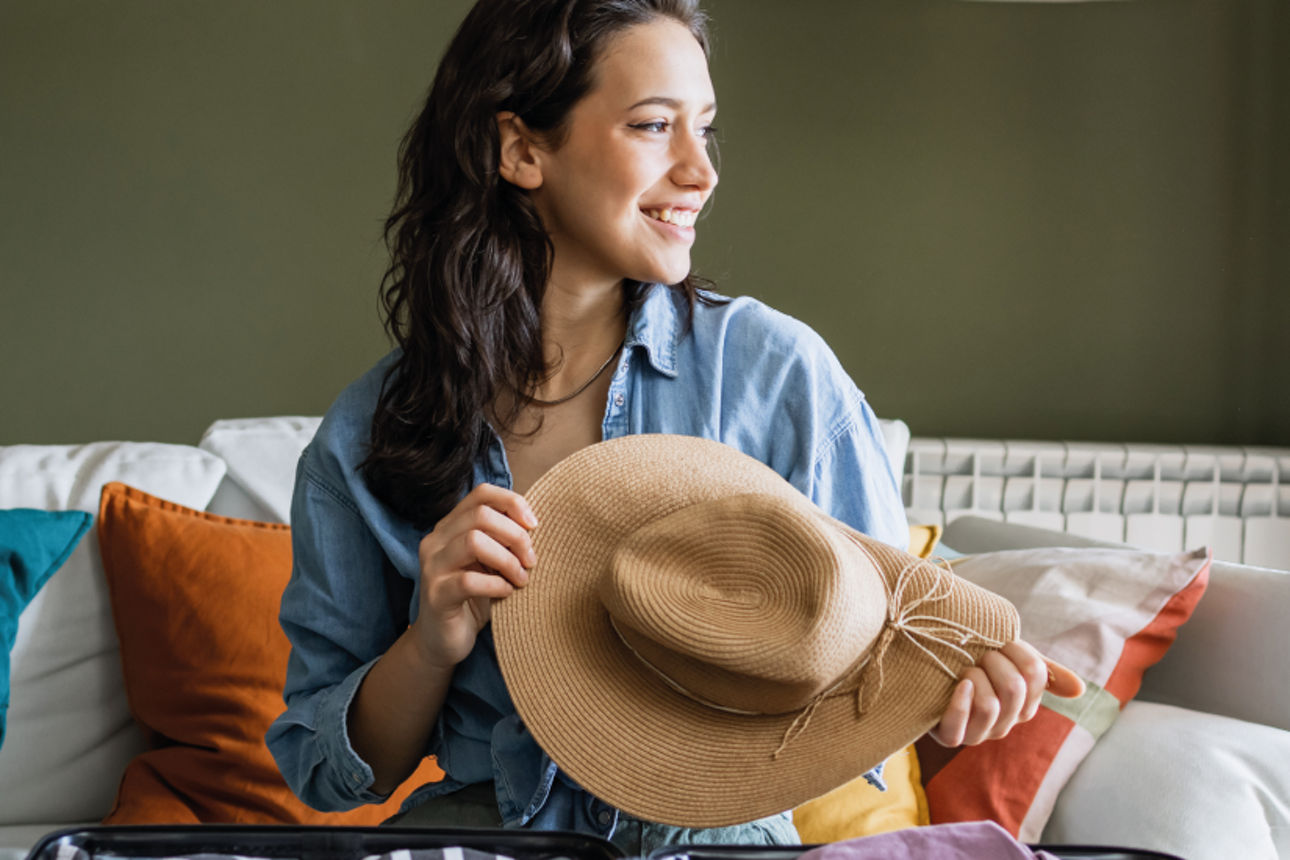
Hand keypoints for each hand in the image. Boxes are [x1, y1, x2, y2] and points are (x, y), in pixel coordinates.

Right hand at [409, 483, 537, 669]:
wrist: (441, 642)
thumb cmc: (473, 598)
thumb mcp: (489, 562)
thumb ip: (502, 539)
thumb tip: (534, 523)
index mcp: (450, 527)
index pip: (481, 494)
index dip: (512, 503)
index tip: (535, 525)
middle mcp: (435, 541)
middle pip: (481, 515)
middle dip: (516, 535)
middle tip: (531, 560)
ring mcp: (432, 567)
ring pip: (473, 541)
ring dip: (507, 560)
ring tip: (521, 578)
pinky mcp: (436, 596)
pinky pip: (470, 581)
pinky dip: (497, 585)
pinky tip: (506, 593)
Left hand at [928, 639, 1084, 746]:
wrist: (929, 663)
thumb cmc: (973, 662)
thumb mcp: (1008, 659)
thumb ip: (1042, 670)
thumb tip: (1081, 690)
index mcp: (1025, 704)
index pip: (1036, 675)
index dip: (1017, 651)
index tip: (1001, 642)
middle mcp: (1005, 723)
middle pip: (1013, 689)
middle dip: (993, 661)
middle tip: (978, 654)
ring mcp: (978, 733)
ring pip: (989, 706)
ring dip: (973, 676)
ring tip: (963, 669)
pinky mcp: (949, 736)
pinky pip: (958, 727)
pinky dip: (959, 702)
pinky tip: (959, 684)